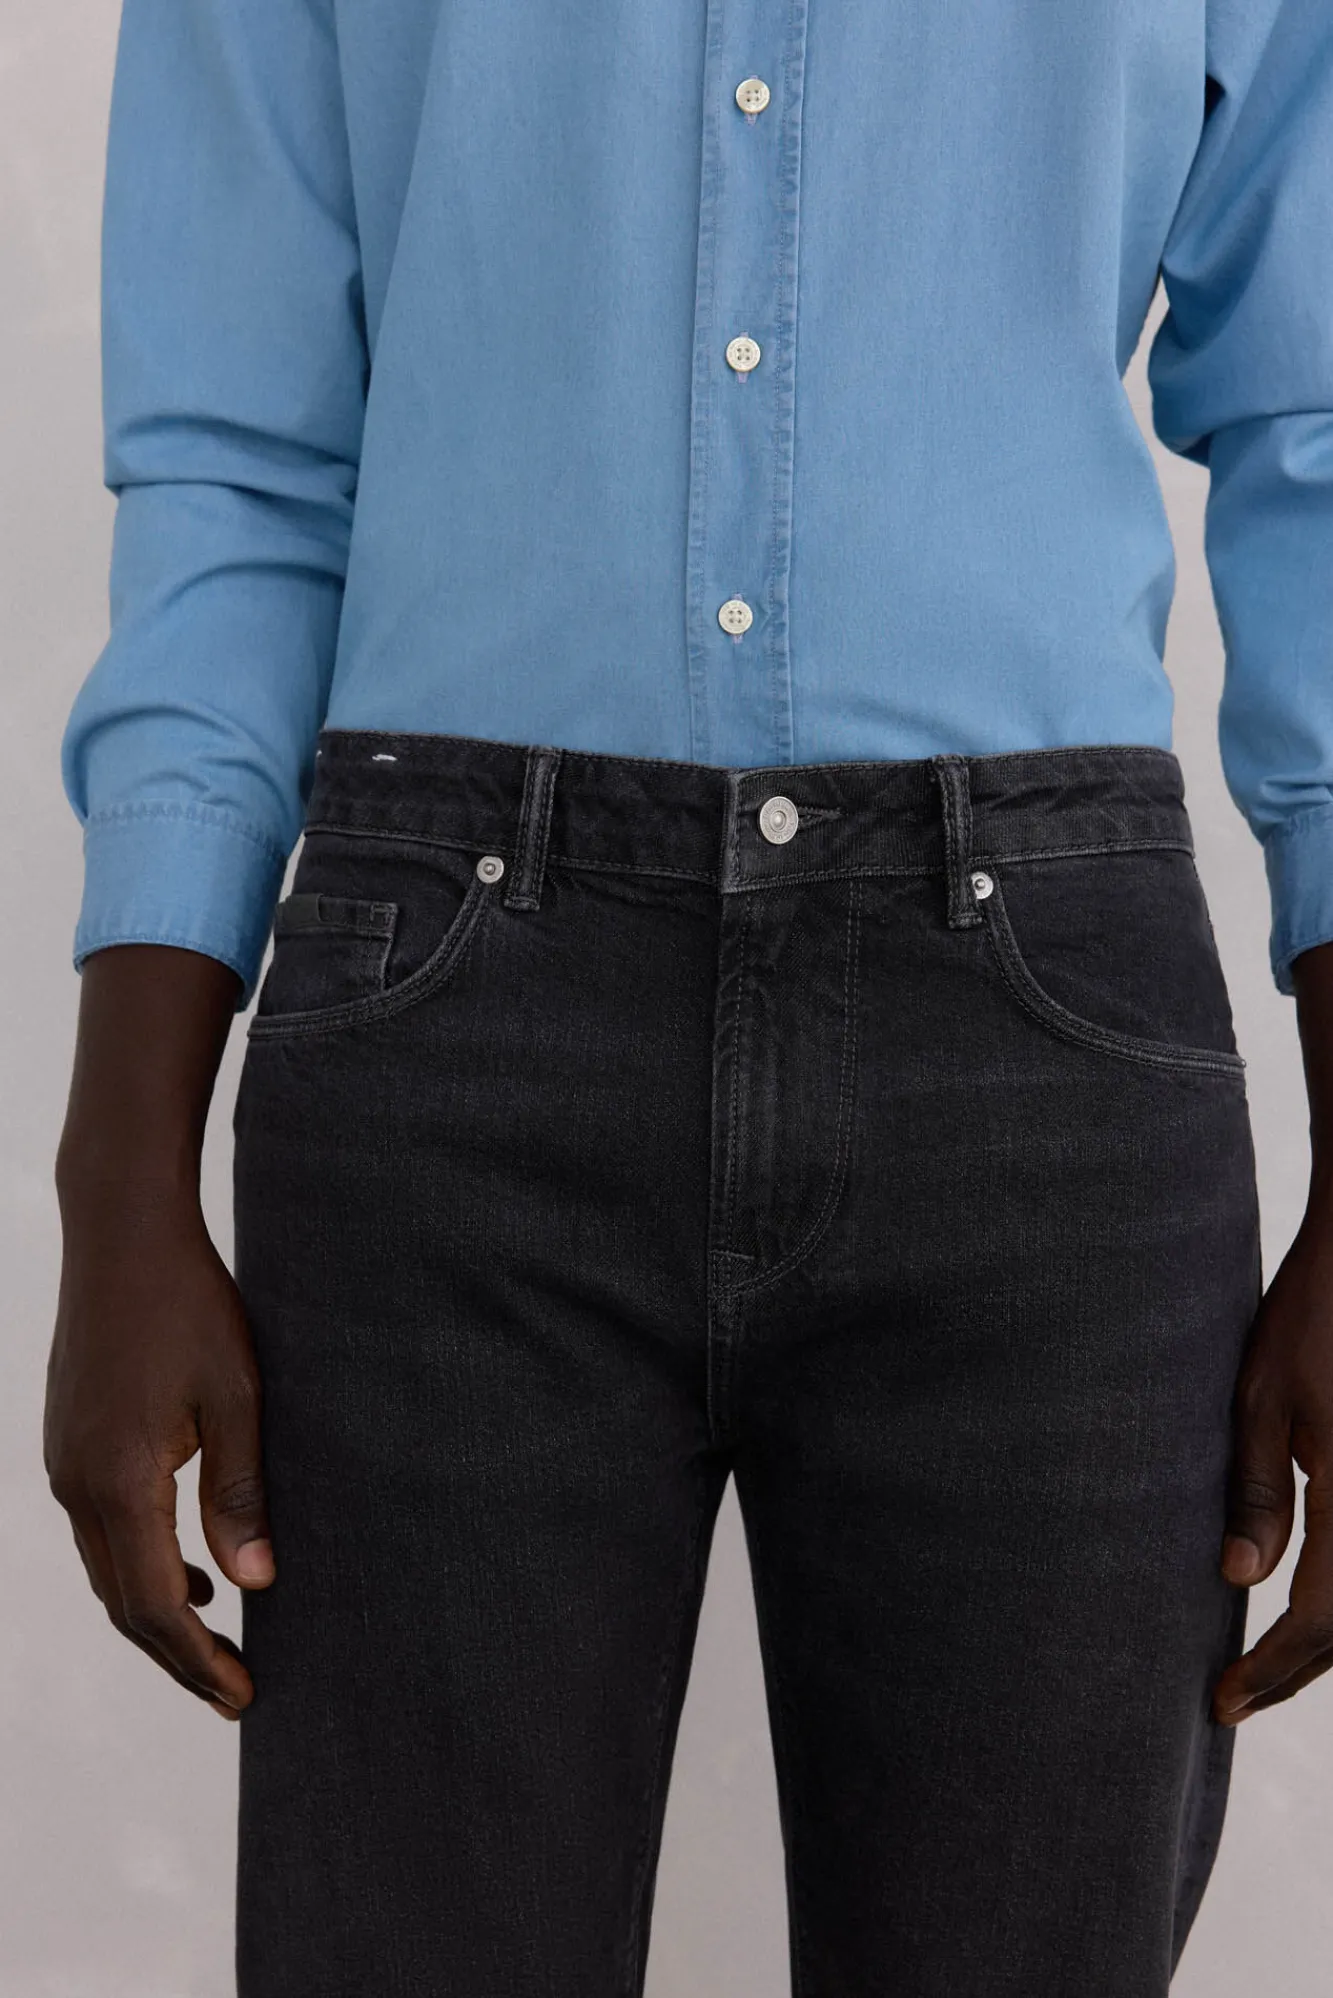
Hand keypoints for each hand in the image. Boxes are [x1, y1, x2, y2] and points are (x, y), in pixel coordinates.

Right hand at [45, 1177, 273, 1720]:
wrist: (122, 1234)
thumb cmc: (191, 1305)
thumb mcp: (236, 1395)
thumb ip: (241, 1491)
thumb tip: (254, 1585)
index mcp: (118, 1481)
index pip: (154, 1605)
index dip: (199, 1660)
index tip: (244, 1695)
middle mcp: (76, 1484)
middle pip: (122, 1603)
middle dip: (179, 1654)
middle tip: (235, 1690)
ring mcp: (63, 1463)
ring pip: (105, 1570)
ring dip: (158, 1611)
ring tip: (219, 1641)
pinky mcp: (68, 1442)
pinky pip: (98, 1530)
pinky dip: (139, 1564)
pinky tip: (188, 1564)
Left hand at [1213, 1197, 1332, 1723]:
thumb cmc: (1312, 1315)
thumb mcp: (1262, 1397)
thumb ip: (1256, 1491)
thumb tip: (1239, 1580)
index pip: (1323, 1619)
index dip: (1273, 1668)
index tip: (1221, 1701)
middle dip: (1299, 1669)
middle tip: (1236, 1696)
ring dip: (1330, 1640)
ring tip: (1268, 1664)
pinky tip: (1311, 1602)